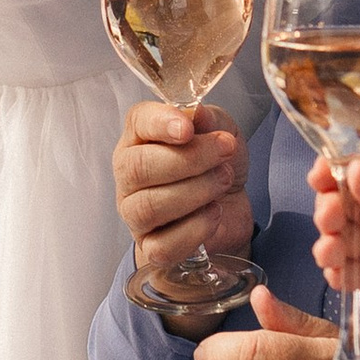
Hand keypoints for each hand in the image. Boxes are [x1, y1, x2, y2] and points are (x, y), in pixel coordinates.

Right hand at [113, 98, 250, 275]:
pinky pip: (163, 245)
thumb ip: (209, 119)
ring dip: (196, 191)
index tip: (188, 128)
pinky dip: (195, 229)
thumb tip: (197, 113)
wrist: (230, 205)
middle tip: (225, 152)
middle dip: (189, 159)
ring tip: (224, 180)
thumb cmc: (215, 164)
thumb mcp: (222, 130)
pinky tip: (214, 213)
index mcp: (140, 138)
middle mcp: (129, 174)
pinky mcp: (151, 246)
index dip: (160, 124)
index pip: (137, 123)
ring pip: (149, 207)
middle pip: (139, 168)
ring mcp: (135, 213)